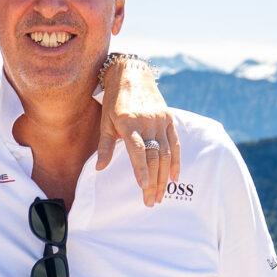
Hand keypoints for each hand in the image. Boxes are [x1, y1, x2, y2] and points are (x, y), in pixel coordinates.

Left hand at [96, 55, 179, 205]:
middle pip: (154, 157)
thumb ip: (105, 147)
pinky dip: (176, 162)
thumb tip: (100, 169)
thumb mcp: (105, 121)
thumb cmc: (114, 100)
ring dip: (164, 177)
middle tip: (150, 202)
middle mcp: (147, 122)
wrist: (132, 74)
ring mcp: (160, 121)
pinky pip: (175, 144)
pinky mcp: (169, 119)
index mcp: (129, 122)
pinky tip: (174, 178)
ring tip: (159, 195)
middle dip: (153, 182)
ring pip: (166, 153)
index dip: (142, 170)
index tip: (143, 187)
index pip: (138, 151)